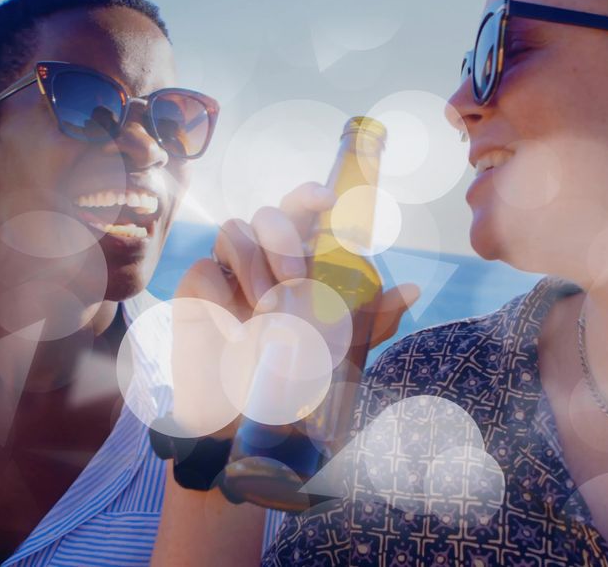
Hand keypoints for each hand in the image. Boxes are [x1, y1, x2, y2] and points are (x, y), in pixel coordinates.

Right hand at [174, 182, 418, 346]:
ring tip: (267, 308)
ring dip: (254, 265)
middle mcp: (260, 255)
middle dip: (284, 238)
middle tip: (296, 278)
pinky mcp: (194, 289)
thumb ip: (372, 320)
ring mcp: (226, 269)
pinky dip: (222, 298)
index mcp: (295, 257)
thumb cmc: (288, 369)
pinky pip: (204, 270)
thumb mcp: (339, 347)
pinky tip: (237, 332)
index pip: (301, 210)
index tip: (328, 201)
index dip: (310, 195)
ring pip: (234, 231)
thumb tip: (413, 290)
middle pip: (268, 213)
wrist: (237, 411)